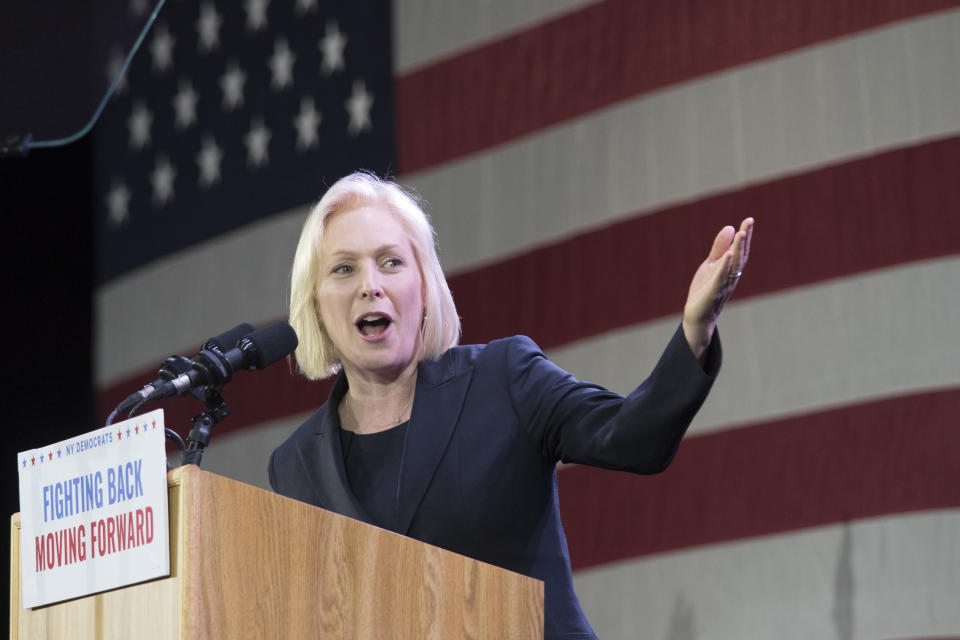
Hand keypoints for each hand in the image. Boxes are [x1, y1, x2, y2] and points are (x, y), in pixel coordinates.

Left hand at [682, 217, 753, 358]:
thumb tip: (730, 227)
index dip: (745, 236)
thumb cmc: (705, 290)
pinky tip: (728, 254)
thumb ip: (719, 248)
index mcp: (730, 270)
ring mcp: (723, 285)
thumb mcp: (710, 265)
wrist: (697, 316)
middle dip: (744, 239)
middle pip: (740, 256)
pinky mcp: (713, 293)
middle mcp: (731, 277)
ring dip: (738, 250)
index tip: (749, 220)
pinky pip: (720, 278)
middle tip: (749, 222)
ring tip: (741, 233)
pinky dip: (725, 266)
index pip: (740, 251)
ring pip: (733, 266)